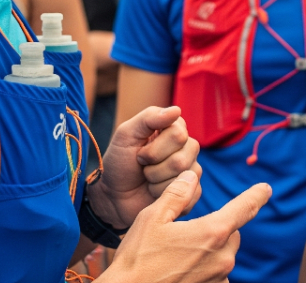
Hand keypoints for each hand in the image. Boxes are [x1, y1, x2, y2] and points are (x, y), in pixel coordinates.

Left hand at [88, 105, 200, 228]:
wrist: (114, 195)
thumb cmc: (120, 162)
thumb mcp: (126, 134)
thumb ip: (149, 118)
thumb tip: (176, 110)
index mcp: (174, 128)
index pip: (178, 134)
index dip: (154, 149)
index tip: (139, 152)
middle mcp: (187, 147)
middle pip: (182, 157)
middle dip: (154, 166)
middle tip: (143, 166)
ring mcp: (192, 170)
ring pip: (184, 177)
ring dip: (156, 181)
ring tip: (148, 179)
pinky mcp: (192, 192)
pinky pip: (187, 195)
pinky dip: (163, 195)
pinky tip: (156, 193)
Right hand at [105, 170, 270, 282]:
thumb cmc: (138, 257)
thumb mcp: (153, 217)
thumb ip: (177, 194)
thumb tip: (191, 176)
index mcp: (212, 233)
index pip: (244, 208)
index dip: (256, 196)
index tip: (266, 189)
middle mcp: (222, 258)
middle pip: (231, 234)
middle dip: (217, 228)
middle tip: (188, 231)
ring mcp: (218, 279)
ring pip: (223, 256)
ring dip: (210, 250)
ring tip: (179, 254)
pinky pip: (216, 275)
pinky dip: (205, 268)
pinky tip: (182, 269)